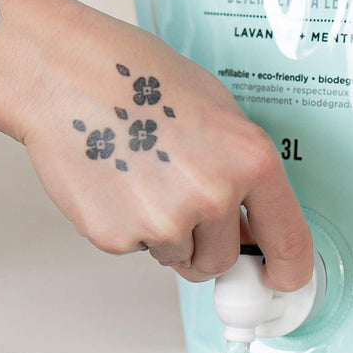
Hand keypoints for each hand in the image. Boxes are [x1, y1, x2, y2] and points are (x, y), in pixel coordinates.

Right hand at [8, 0, 312, 291]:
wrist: (64, 73)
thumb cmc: (137, 79)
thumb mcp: (217, 112)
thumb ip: (243, 172)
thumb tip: (253, 222)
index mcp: (249, 161)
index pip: (288, 240)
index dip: (287, 269)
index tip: (281, 278)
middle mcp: (213, 197)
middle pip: (222, 261)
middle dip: (205, 244)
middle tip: (178, 199)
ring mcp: (165, 222)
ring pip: (179, 258)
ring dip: (166, 234)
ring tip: (142, 178)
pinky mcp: (120, 237)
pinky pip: (137, 249)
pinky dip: (128, 226)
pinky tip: (117, 183)